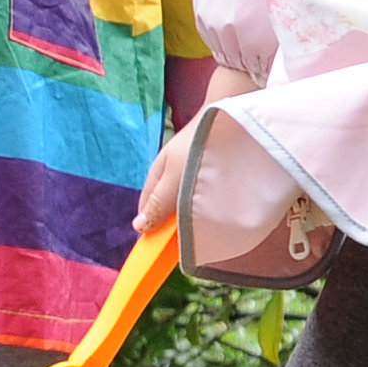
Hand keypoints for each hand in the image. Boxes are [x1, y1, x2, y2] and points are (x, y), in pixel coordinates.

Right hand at [134, 69, 265, 237]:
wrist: (229, 114)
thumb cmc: (196, 145)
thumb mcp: (175, 176)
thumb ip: (159, 202)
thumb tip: (138, 227)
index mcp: (157, 177)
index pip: (147, 212)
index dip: (153, 231)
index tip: (162, 252)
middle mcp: (172, 177)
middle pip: (169, 209)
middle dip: (178, 225)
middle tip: (193, 239)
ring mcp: (191, 174)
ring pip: (188, 202)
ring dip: (196, 215)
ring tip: (210, 227)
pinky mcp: (210, 172)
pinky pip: (205, 195)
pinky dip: (210, 205)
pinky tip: (222, 211)